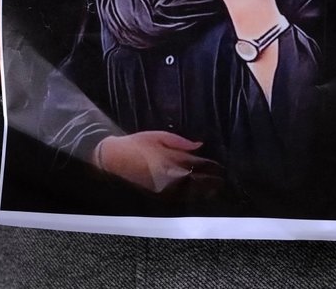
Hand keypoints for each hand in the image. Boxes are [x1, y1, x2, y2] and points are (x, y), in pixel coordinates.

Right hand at [96, 131, 223, 193]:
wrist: (112, 159)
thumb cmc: (136, 144)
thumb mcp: (158, 136)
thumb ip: (180, 142)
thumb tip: (200, 145)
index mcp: (171, 158)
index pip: (199, 164)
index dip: (212, 167)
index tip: (222, 168)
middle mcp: (169, 174)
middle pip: (198, 181)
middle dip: (211, 182)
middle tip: (223, 181)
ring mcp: (163, 187)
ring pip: (190, 193)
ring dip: (204, 192)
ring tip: (215, 191)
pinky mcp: (157, 195)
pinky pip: (178, 199)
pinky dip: (190, 198)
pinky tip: (197, 198)